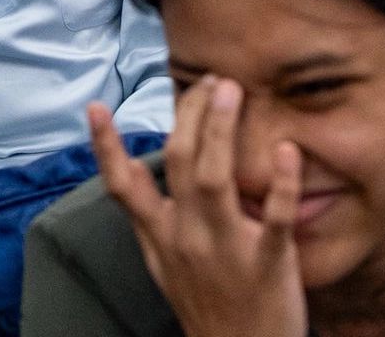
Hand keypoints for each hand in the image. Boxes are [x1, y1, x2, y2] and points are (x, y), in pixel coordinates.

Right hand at [88, 77, 307, 336]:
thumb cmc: (207, 305)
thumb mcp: (165, 264)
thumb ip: (150, 217)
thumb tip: (132, 168)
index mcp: (161, 235)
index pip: (123, 186)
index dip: (107, 146)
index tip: (96, 107)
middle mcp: (187, 236)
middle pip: (177, 162)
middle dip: (189, 114)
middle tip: (208, 79)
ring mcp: (226, 248)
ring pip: (214, 178)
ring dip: (220, 129)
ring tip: (230, 89)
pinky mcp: (269, 263)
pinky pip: (275, 218)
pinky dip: (281, 182)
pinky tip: (288, 149)